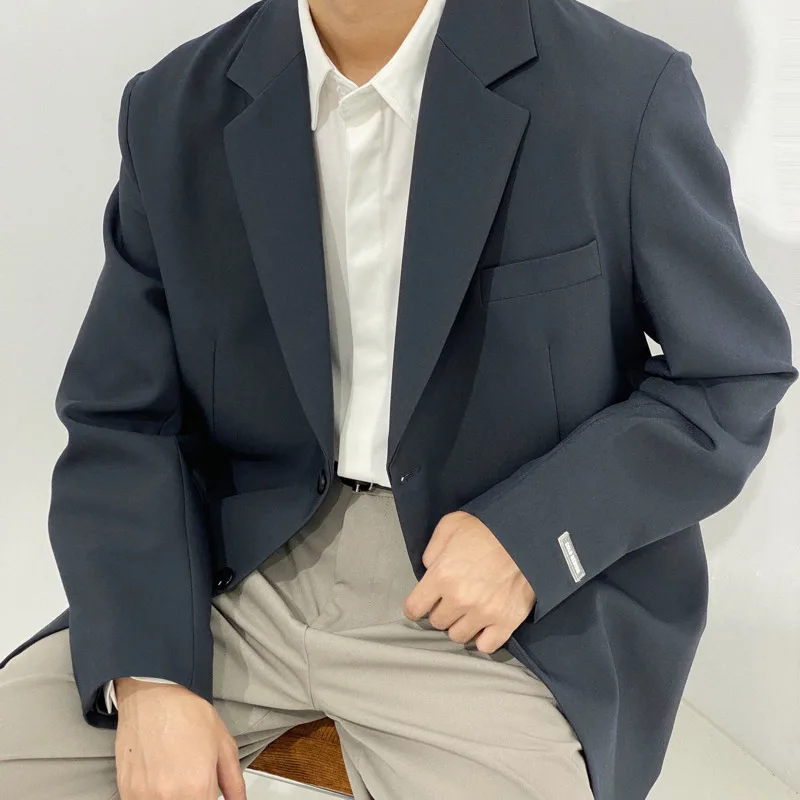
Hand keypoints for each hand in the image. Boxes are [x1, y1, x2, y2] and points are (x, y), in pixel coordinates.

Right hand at [114, 678, 245, 799]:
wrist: (151, 697)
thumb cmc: (186, 715)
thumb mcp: (224, 744)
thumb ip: (234, 783)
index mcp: (197, 788)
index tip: (208, 794)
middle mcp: (168, 798)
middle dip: (194, 798)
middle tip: (194, 784)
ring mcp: (143, 797)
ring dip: (175, 798)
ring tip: (178, 779)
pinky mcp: (127, 793)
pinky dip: (155, 796)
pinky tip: (161, 781)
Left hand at [403, 511, 535, 652]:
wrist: (528, 533)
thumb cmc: (489, 527)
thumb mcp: (451, 525)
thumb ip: (432, 549)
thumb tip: (429, 568)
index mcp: (442, 575)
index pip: (414, 608)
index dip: (416, 606)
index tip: (422, 603)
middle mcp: (460, 599)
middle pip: (437, 622)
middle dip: (441, 610)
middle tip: (452, 598)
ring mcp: (484, 613)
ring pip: (458, 636)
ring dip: (460, 624)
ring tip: (468, 610)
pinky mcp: (507, 621)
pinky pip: (486, 646)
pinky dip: (483, 638)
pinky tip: (484, 623)